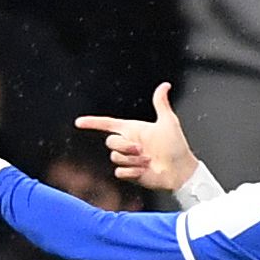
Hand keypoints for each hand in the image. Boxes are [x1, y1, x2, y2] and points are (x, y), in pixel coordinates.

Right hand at [81, 83, 199, 191]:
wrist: (180, 170)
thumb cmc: (176, 146)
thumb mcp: (168, 121)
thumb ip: (161, 103)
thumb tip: (165, 85)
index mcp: (133, 129)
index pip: (108, 124)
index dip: (93, 123)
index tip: (79, 122)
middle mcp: (128, 143)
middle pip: (110, 142)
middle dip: (125, 146)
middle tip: (142, 150)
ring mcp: (128, 159)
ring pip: (115, 157)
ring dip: (132, 160)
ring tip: (149, 161)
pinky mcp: (130, 174)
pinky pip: (119, 172)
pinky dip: (132, 172)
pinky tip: (144, 171)